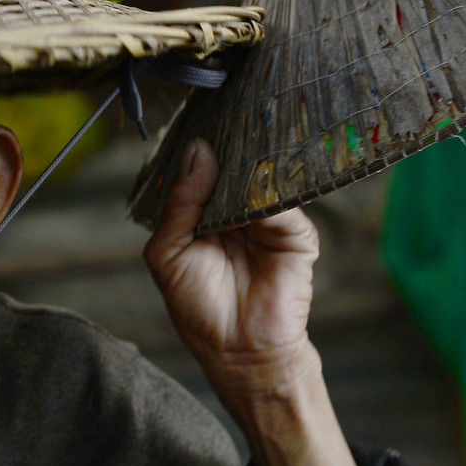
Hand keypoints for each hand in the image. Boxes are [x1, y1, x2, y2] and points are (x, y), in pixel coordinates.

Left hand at [143, 139, 319, 397]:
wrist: (240, 350)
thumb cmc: (199, 307)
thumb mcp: (170, 251)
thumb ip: (180, 203)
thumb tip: (195, 151)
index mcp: (204, 215)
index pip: (201, 171)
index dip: (197, 149)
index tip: (191, 118)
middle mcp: (237, 212)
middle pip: (233, 167)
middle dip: (225, 147)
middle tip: (217, 115)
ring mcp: (269, 221)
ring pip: (260, 178)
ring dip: (247, 164)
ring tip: (235, 141)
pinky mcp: (296, 234)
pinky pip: (284, 201)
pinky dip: (269, 189)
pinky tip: (254, 183)